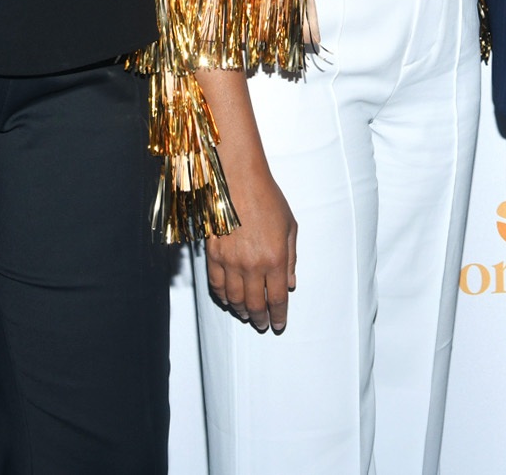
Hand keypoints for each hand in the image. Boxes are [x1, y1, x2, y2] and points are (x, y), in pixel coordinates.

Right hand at [204, 170, 296, 333]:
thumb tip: (290, 284)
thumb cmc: (268, 199)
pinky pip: (216, 285)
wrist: (238, 181)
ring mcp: (230, 262)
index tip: (279, 325)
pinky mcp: (213, 255)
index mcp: (275, 259)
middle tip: (262, 324)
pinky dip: (223, 297)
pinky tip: (228, 300)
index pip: (277, 299)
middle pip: (255, 305)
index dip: (279, 316)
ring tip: (247, 315)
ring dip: (242, 311)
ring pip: (234, 299)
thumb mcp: (290, 227)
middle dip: (260, 319)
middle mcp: (252, 265)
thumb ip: (291, 259)